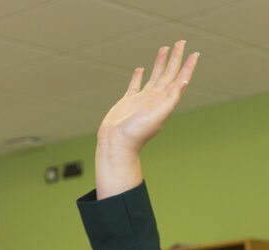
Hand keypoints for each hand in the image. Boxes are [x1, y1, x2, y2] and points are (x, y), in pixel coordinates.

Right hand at [95, 41, 198, 198]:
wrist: (116, 143)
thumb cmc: (136, 133)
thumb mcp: (158, 115)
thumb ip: (171, 99)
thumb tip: (184, 82)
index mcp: (164, 100)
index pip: (179, 79)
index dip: (188, 66)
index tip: (195, 53)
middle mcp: (155, 98)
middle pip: (168, 73)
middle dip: (175, 58)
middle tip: (181, 42)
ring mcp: (141, 100)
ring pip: (154, 76)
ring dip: (160, 63)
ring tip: (164, 49)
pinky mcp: (128, 102)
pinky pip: (135, 85)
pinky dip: (138, 76)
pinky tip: (141, 69)